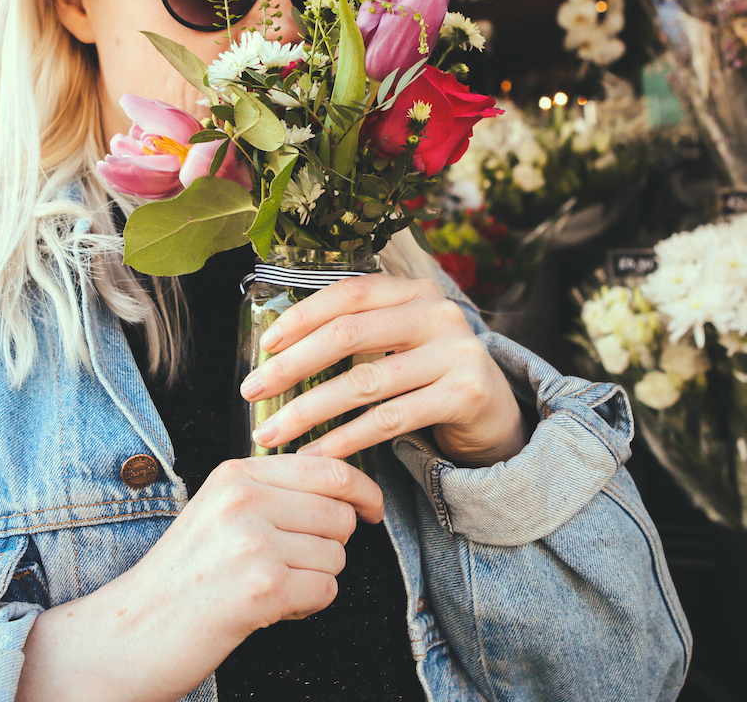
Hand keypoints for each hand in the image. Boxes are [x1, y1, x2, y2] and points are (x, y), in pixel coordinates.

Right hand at [16, 455, 382, 701]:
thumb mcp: (219, 511)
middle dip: (328, 547)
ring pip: (336, 556)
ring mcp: (254, 542)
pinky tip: (268, 609)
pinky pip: (326, 591)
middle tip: (288, 566)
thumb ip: (273, 491)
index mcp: (235, 474)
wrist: (134, 631)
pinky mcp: (264, 586)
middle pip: (339, 515)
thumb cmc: (182, 576)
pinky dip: (306, 607)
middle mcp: (244, 499)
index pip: (325, 467)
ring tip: (267, 588)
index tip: (372, 509)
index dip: (361, 490)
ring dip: (313, 580)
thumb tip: (345, 487)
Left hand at [238, 274, 528, 466]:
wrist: (495, 412)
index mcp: (414, 291)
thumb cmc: (429, 374)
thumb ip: (355, 333)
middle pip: (349, 334)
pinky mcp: (465, 395)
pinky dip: (346, 440)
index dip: (302, 316)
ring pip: (365, 383)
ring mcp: (456, 352)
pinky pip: (391, 420)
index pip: (348, 294)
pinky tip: (316, 454)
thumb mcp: (398, 341)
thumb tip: (277, 346)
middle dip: (292, 365)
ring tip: (272, 433)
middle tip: (251, 391)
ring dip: (309, 411)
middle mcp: (438, 313)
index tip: (264, 345)